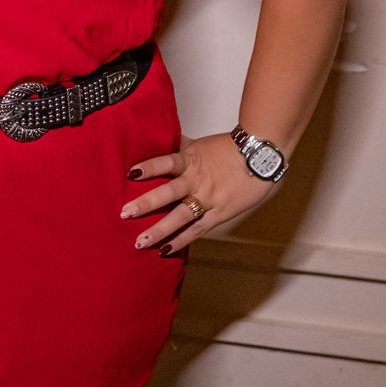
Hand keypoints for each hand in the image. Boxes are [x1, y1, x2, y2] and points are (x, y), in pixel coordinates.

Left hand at [120, 131, 280, 255]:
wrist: (260, 157)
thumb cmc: (229, 149)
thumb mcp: (201, 144)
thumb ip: (180, 145)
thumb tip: (161, 137)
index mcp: (192, 160)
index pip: (166, 161)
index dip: (149, 167)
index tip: (130, 173)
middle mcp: (197, 180)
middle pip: (168, 192)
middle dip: (146, 203)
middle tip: (125, 213)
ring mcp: (208, 199)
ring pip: (180, 216)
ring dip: (159, 230)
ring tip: (140, 241)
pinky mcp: (219, 214)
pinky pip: (197, 229)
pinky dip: (181, 240)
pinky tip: (165, 249)